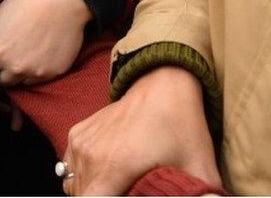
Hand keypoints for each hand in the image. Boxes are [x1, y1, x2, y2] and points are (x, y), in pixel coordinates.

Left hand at [0, 0, 90, 104]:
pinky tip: (43, 52)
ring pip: (22, 81)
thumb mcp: (0, 14)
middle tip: (12, 54)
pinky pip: (40, 78)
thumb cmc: (28, 4)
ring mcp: (36, 72)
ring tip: (30, 50)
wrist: (63, 2)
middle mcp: (16, 67)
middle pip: (3, 82)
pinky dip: (38, 70)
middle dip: (3, 72)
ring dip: (21, 72)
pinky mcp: (54, 72)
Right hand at [62, 66, 220, 194]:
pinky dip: (83, 174)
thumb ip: (200, 196)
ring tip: (118, 185)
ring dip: (92, 190)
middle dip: (104, 197)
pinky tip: (107, 170)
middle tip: (128, 191)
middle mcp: (92, 155)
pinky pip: (70, 166)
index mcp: (116, 167)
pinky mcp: (77, 133)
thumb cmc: (182, 127)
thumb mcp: (200, 170)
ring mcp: (81, 143)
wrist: (163, 85)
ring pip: (74, 184)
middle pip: (83, 196)